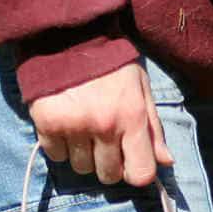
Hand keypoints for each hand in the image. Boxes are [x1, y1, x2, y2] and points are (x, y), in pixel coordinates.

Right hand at [29, 63, 173, 186]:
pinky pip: (55, 155)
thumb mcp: (141, 91)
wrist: (69, 36)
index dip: (135, 172)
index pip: (140, 174)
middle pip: (108, 175)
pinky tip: (64, 126)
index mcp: (133, 118)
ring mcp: (74, 125)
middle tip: (102, 141)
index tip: (128, 161)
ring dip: (83, 155)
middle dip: (108, 164)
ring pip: (81, 168)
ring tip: (83, 129)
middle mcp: (104, 126)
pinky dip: (59, 146)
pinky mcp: (46, 121)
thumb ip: (154, 129)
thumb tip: (166, 162)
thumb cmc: (112, 65)